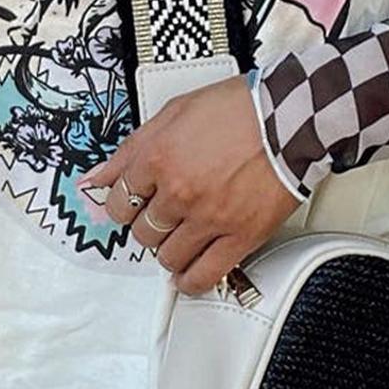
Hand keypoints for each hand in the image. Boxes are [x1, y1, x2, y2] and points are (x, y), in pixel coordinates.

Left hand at [78, 75, 302, 294]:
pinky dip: (191, 280)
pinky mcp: (239, 237)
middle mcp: (179, 192)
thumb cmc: (240, 108)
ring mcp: (209, 218)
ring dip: (168, 249)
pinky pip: (204, 274)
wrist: (290, 118)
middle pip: (142, 231)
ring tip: (180, 237)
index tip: (132, 204)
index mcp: (158, 158)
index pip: (118, 201)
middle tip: (162, 215)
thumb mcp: (173, 112)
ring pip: (167, 255)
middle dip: (148, 224)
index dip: (124, 204)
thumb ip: (131, 149)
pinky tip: (188, 274)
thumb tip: (98, 176)